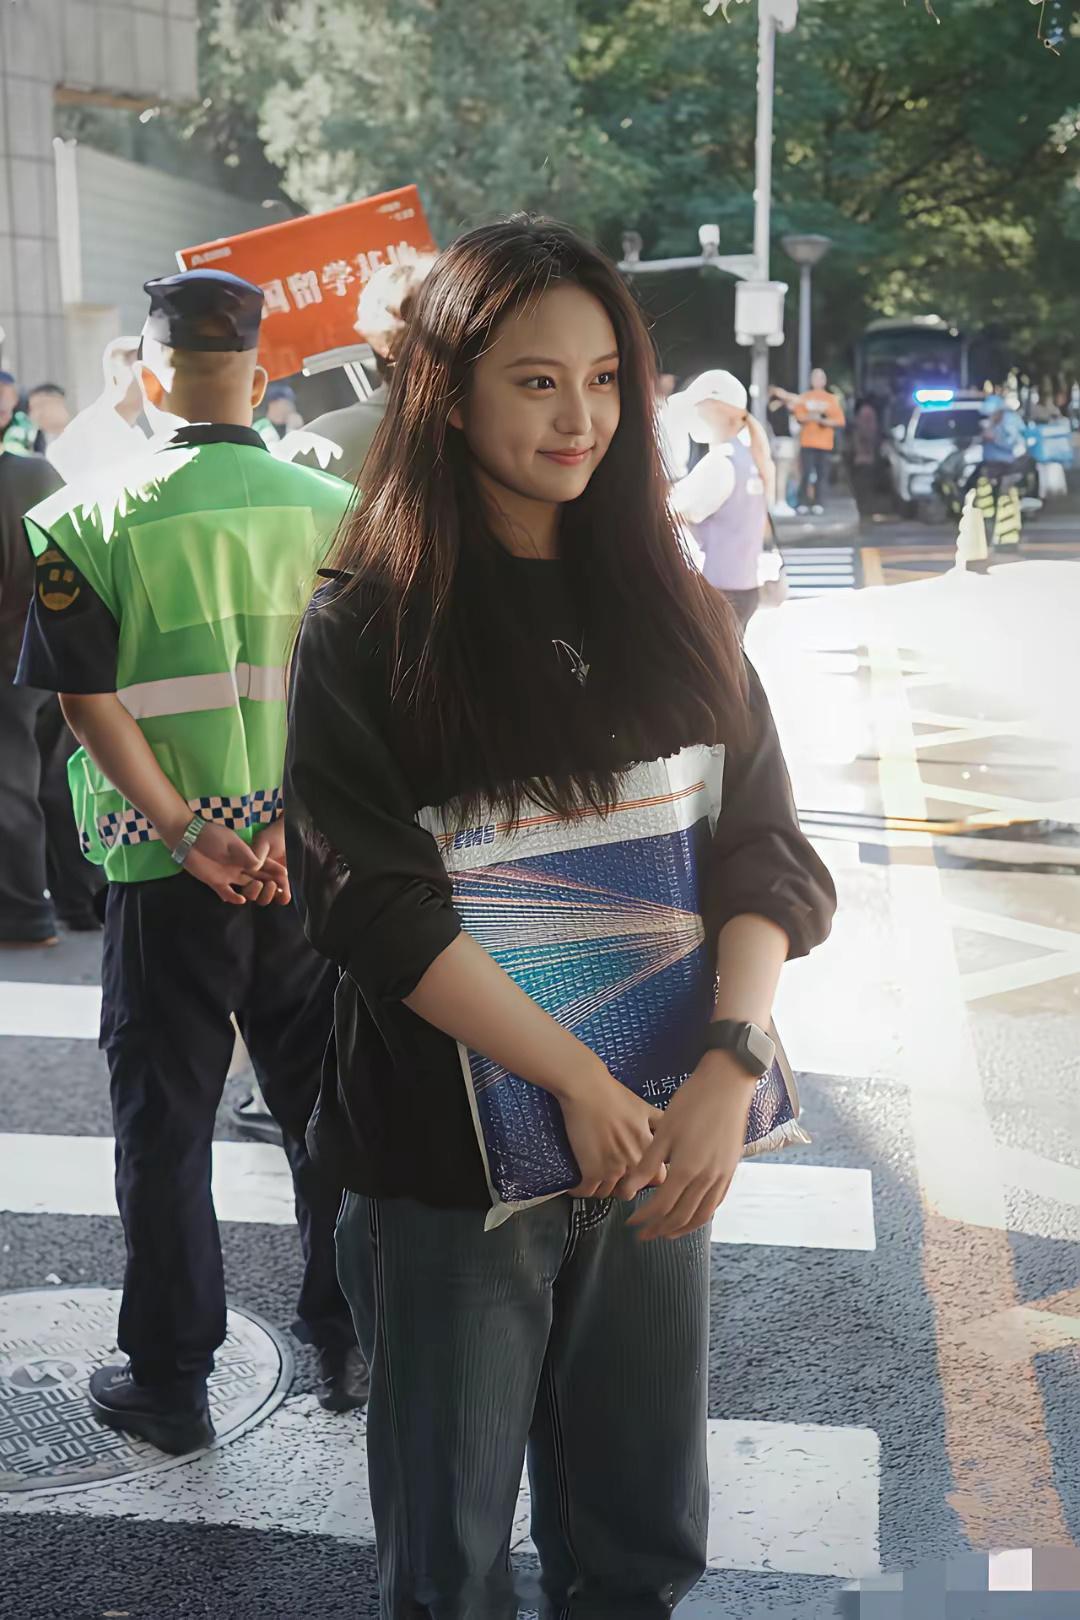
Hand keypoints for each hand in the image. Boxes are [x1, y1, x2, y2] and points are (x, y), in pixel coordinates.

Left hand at [184, 822, 271, 905]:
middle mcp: (240, 867)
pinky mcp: (215, 882)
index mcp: (246, 855)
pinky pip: (227, 893)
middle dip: (270, 883)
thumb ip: (245, 854)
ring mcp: (228, 875)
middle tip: (277, 888)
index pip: (264, 864)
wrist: (188, 837)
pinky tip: (241, 899)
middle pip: (259, 877)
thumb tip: (259, 865)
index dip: (275, 870)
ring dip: (254, 889)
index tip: (286, 875)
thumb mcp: (231, 841)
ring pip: (247, 886)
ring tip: (259, 888)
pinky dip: (234, 897)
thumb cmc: (211, 835)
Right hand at [250, 819, 290, 906]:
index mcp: (246, 868)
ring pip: (263, 898)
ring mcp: (269, 883)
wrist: (292, 835)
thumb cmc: (275, 836)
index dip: (248, 886)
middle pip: (250, 893)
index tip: (256, 882)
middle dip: (254, 892)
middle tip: (263, 884)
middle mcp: (255, 878)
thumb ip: (258, 853)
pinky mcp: (282, 886)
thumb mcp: (264, 841)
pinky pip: (280, 897)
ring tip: (275, 885)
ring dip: (268, 895)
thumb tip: (254, 867)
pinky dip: (282, 898)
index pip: (243, 882)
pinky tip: (286, 894)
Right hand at [557, 1066, 662, 1197]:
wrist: (586, 1089)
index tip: (638, 1174)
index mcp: (648, 1149)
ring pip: (608, 1194)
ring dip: (601, 1187)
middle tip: (613, 1177)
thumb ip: (659, 1125)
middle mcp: (633, 1162)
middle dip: (623, 1187)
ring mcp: (612, 1169)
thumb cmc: (614, 1094)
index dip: (647, 1178)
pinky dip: (581, 1189)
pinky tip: (578, 1182)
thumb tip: (666, 1134)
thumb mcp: (645, 1108)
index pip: (658, 1179)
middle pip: (631, 1192)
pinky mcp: (590, 1171)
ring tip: (594, 1177)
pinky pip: (586, 1192)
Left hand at [618, 1055, 757, 1241]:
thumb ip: (647, 1164)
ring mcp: (722, 1176)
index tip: (631, 1222)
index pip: (661, 1206)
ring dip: (682, 1228)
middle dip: (660, 1229)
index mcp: (686, 1170)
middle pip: (681, 1216)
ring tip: (666, 1233)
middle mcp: (706, 1179)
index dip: (644, 1218)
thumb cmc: (692, 1103)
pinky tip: (692, 1214)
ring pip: (702, 1215)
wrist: (727, 1085)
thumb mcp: (664, 1132)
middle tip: (643, 1235)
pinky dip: (702, 1216)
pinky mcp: (731, 1170)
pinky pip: (716, 1203)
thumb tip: (627, 1190)